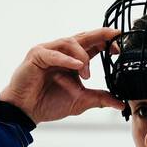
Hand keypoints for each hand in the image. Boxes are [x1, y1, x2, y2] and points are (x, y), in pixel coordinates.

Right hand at [0, 28, 124, 124]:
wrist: (26, 111)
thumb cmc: (48, 102)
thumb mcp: (81, 101)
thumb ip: (100, 98)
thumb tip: (120, 103)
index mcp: (73, 60)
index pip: (92, 45)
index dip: (106, 41)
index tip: (119, 47)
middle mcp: (62, 52)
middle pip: (83, 37)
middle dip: (100, 34)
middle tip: (115, 36)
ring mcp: (48, 51)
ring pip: (70, 42)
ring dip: (82, 56)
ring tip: (86, 74)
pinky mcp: (36, 56)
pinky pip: (53, 53)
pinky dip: (66, 58)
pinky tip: (77, 66)